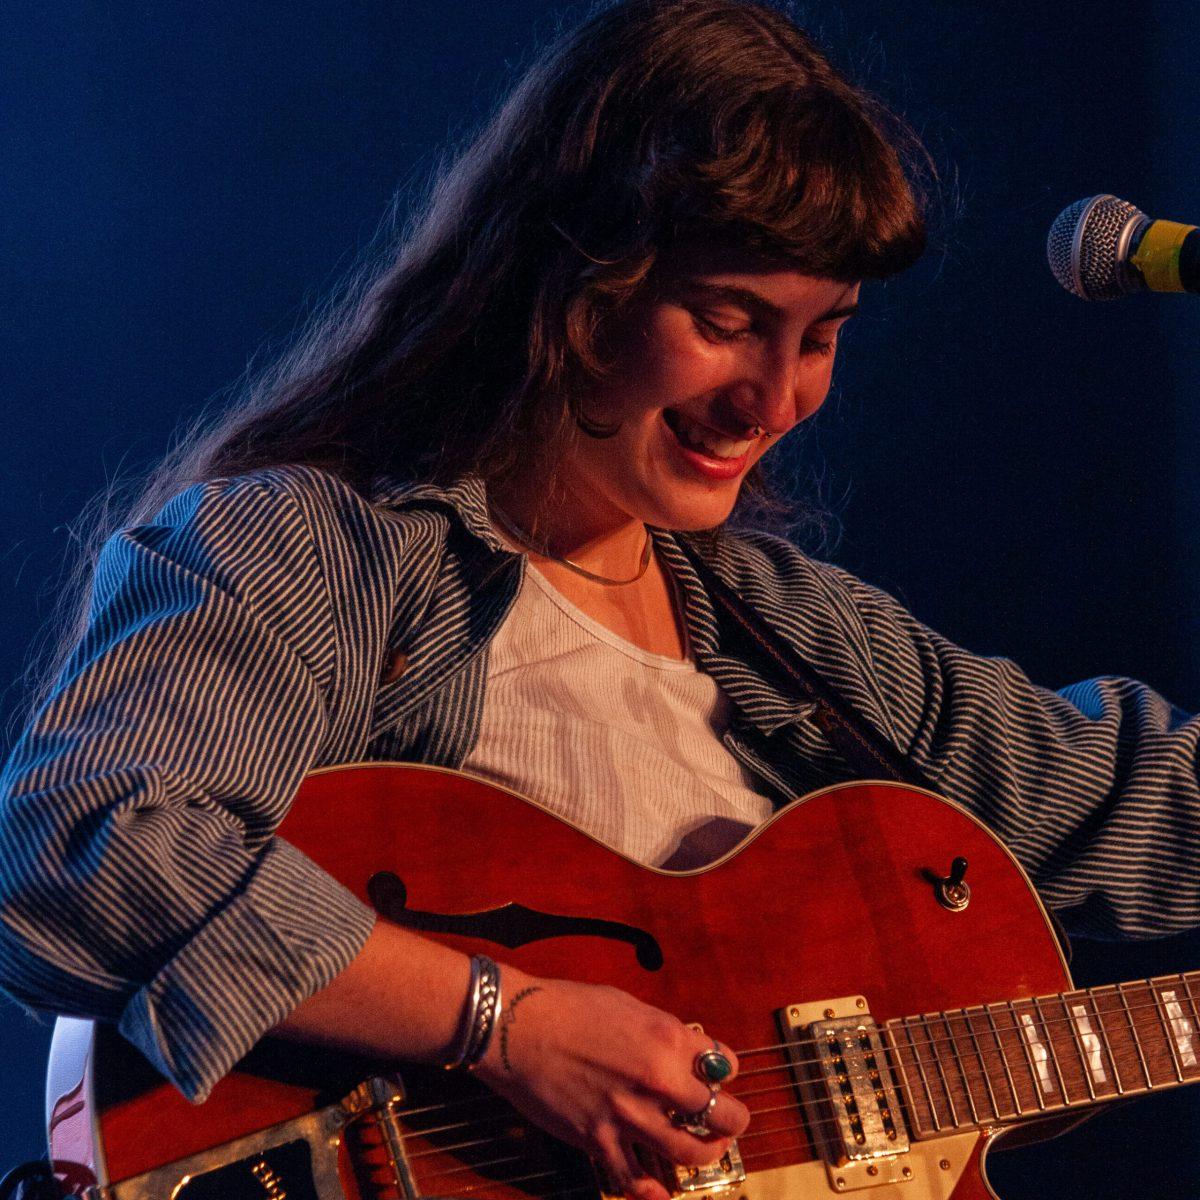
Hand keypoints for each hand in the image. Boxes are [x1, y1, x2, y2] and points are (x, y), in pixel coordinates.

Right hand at [472, 965, 749, 1199]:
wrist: (518, 1025)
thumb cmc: (568, 1005)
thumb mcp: (628, 1005)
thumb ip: (661, 1032)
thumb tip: (682, 1051)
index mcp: (666, 1038)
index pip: (724, 1064)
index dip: (725, 1071)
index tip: (719, 1076)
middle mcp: (656, 1079)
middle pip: (721, 1115)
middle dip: (732, 1121)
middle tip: (728, 1123)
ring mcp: (628, 1114)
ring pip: (688, 1153)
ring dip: (704, 1154)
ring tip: (704, 1150)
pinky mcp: (598, 1139)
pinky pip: (634, 1179)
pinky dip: (652, 1191)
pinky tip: (662, 1190)